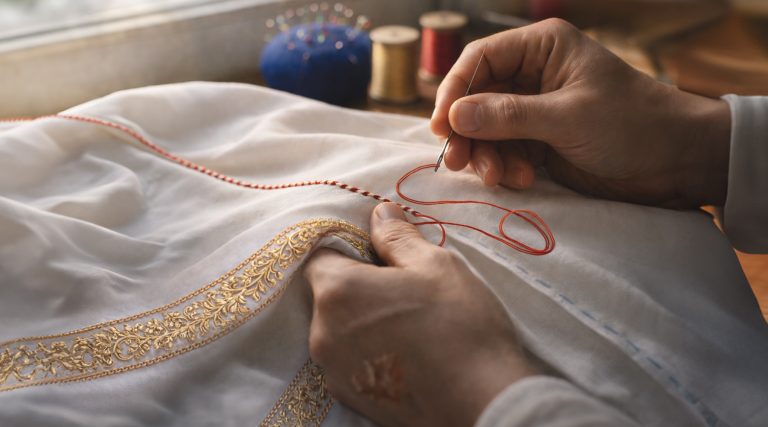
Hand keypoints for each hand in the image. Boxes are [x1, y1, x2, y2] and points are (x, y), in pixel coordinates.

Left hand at [304, 203, 537, 426]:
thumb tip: (379, 213)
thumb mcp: (434, 265)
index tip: (380, 255)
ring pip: (338, 328)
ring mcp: (333, 370)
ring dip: (362, 319)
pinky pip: (348, 359)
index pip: (321, 255)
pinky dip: (368, 350)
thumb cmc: (460, 326)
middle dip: (358, 286)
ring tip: (407, 323)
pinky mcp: (349, 397)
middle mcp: (322, 333)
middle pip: (328, 294)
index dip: (349, 250)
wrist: (483, 403)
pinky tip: (404, 352)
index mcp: (337, 292)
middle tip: (402, 289)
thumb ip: (397, 237)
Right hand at [431, 18, 730, 207]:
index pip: (480, 60)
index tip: (441, 126)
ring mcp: (534, 109)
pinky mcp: (540, 140)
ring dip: (487, 155)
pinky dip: (505, 167)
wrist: (676, 161)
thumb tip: (454, 117)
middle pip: (476, 98)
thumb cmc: (631, 124)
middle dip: (467, 131)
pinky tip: (523, 179)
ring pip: (486, 129)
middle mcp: (533, 74)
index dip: (454, 91)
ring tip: (500, 178)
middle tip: (458, 161)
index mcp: (542, 48)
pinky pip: (504, 150)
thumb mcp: (568, 117)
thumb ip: (508, 116)